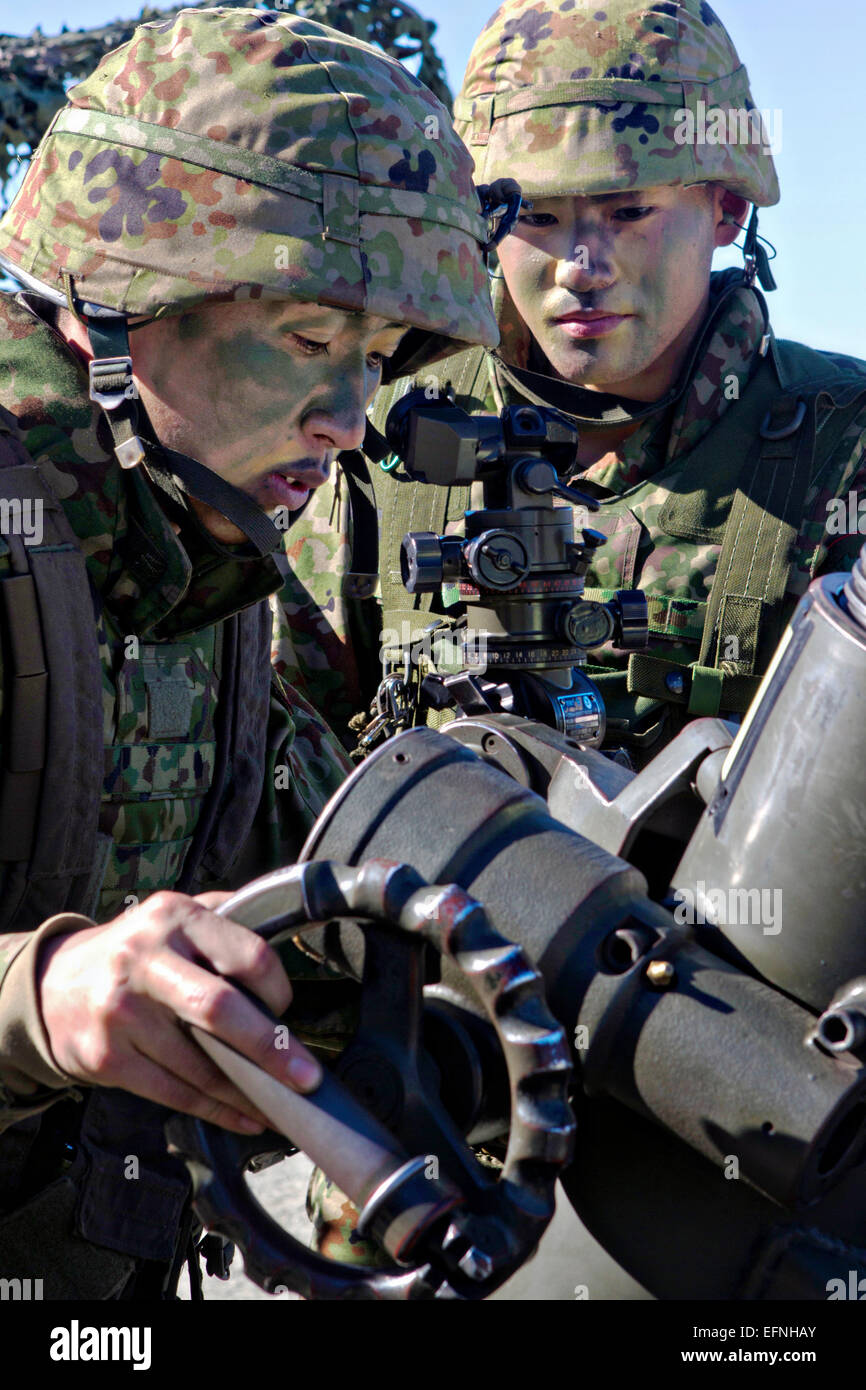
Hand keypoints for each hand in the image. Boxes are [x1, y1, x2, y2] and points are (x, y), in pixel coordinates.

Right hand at [37, 890, 321, 1133]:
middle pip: (220, 1010)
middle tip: (308, 1077)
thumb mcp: (176, 915)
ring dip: (248, 1092)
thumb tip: (294, 927)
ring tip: (281, 1105)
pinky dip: (217, 1111)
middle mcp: (145, 960)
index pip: (246, 954)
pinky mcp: (108, 1057)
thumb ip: (228, 917)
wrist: (54, 985)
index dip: (278, 987)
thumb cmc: (138, 951)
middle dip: (272, 1049)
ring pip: (200, 1065)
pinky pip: (176, 1093)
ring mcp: (122, 1012)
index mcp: (175, 918)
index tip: (287, 1007)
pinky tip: (245, 1117)